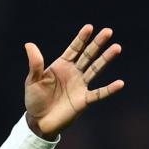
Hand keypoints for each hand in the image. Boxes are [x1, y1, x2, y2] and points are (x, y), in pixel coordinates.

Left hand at [24, 25, 123, 139]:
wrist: (38, 121)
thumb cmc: (35, 99)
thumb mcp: (32, 80)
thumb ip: (35, 64)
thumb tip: (29, 44)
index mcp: (62, 66)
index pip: (74, 49)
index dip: (81, 39)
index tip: (89, 27)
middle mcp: (74, 73)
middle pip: (88, 55)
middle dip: (97, 44)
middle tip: (108, 31)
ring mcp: (80, 85)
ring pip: (95, 69)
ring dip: (105, 59)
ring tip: (116, 48)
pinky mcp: (84, 100)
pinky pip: (98, 94)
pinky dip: (109, 89)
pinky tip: (120, 83)